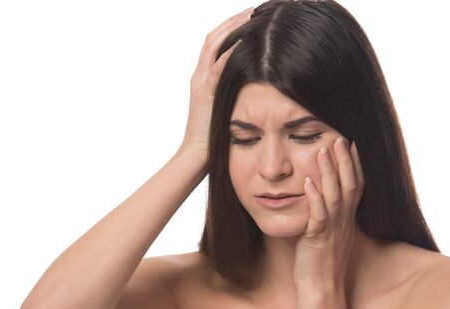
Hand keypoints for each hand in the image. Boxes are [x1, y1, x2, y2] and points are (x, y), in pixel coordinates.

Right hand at [179, 7, 252, 158]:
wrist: (196, 153)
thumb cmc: (213, 137)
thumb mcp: (223, 108)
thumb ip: (232, 94)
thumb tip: (251, 87)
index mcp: (202, 78)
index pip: (215, 44)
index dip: (230, 28)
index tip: (249, 17)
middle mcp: (199, 75)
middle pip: (213, 38)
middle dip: (233, 21)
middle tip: (253, 9)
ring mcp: (200, 82)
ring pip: (214, 45)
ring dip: (232, 28)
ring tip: (250, 16)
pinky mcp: (205, 91)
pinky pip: (218, 65)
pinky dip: (231, 50)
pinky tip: (245, 38)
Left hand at [293, 137, 364, 290]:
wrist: (322, 288)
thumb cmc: (321, 262)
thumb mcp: (328, 235)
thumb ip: (328, 217)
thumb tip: (320, 201)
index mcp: (347, 219)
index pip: (357, 187)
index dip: (356, 165)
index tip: (353, 144)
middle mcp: (344, 222)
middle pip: (350, 185)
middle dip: (346, 161)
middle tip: (340, 138)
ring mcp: (333, 230)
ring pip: (336, 196)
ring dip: (330, 172)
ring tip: (323, 150)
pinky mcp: (319, 239)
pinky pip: (319, 215)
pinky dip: (315, 197)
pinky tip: (308, 181)